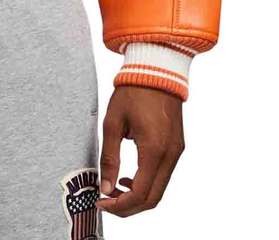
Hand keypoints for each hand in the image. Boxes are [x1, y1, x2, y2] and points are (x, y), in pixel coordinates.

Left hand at [97, 86, 184, 216]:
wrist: (156, 69)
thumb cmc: (132, 91)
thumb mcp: (113, 123)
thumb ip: (110, 158)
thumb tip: (105, 187)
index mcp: (154, 149)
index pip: (140, 194)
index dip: (120, 205)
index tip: (101, 203)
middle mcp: (170, 155)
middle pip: (153, 199)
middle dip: (129, 207)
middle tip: (107, 203)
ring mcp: (176, 152)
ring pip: (160, 190)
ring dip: (138, 197)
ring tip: (115, 190)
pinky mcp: (177, 148)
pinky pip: (163, 176)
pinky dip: (147, 184)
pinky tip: (129, 177)